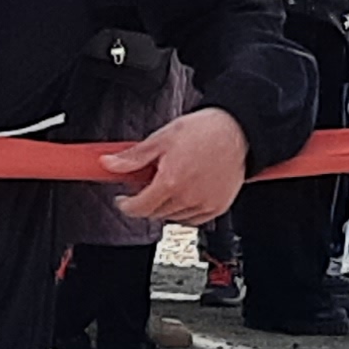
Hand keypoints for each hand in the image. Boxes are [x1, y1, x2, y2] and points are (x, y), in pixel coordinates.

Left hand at [104, 104, 249, 226]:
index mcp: (171, 182)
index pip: (139, 208)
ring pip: (173, 218)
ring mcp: (204, 204)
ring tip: (170, 184)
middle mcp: (188, 197)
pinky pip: (194, 219)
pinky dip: (185, 211)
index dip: (126, 205)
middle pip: (155, 214)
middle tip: (147, 185)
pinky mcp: (218, 207)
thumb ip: (133, 157)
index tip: (123, 200)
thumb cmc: (204, 130)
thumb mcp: (162, 138)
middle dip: (145, 202)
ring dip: (165, 206)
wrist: (238, 130)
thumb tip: (109, 163)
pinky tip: (186, 192)